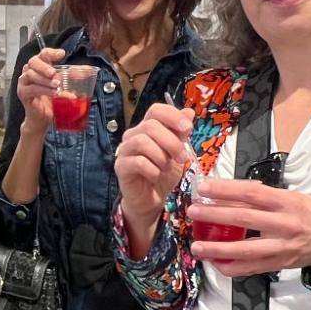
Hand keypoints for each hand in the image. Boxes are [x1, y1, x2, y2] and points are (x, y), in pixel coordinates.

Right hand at [15, 47, 66, 132]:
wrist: (43, 117)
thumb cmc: (51, 100)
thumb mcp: (64, 86)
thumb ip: (72, 78)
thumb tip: (87, 72)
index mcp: (40, 66)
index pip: (43, 54)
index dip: (51, 52)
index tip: (62, 54)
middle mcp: (29, 71)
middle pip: (34, 61)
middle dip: (44, 66)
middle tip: (54, 73)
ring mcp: (24, 82)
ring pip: (31, 74)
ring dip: (45, 80)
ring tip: (57, 86)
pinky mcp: (23, 93)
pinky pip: (32, 88)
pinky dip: (44, 90)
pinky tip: (53, 93)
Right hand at [116, 103, 195, 233]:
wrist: (151, 199)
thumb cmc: (163, 173)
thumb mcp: (177, 152)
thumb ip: (181, 133)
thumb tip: (189, 113)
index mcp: (147, 128)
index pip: (156, 110)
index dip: (172, 116)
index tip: (188, 128)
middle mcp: (133, 135)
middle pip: (150, 125)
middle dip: (171, 142)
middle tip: (182, 158)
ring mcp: (125, 150)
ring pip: (142, 142)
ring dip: (161, 156)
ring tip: (167, 168)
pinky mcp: (121, 167)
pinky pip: (138, 162)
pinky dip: (152, 169)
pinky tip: (156, 176)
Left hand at [186, 177, 310, 276]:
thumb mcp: (295, 197)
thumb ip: (267, 196)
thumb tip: (232, 191)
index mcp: (288, 202)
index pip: (252, 194)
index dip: (226, 190)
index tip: (205, 187)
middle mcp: (285, 225)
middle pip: (244, 220)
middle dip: (215, 216)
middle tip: (193, 211)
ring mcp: (282, 248)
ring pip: (245, 250)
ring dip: (217, 249)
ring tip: (197, 246)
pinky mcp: (279, 265)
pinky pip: (250, 269)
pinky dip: (230, 267)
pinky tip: (214, 262)